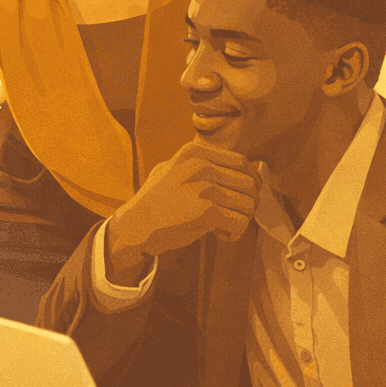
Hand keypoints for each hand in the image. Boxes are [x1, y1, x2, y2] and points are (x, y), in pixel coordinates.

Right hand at [105, 141, 259, 278]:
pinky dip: (234, 233)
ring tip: (223, 225)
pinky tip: (219, 234)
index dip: (249, 181)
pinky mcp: (207, 211)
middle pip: (249, 184)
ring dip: (241, 219)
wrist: (135, 225)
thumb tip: (243, 167)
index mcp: (195, 152)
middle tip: (233, 214)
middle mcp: (201, 166)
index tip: (242, 195)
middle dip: (246, 203)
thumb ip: (202, 164)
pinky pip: (240, 223)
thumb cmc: (156, 201)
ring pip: (248, 205)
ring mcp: (204, 188)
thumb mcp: (173, 169)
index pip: (242, 163)